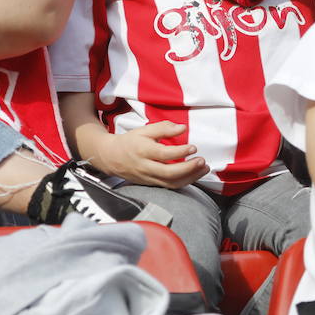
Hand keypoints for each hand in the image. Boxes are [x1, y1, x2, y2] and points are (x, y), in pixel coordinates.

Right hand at [88, 121, 208, 187]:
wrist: (111, 158)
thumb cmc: (130, 142)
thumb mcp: (144, 130)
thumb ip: (163, 128)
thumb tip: (182, 128)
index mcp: (143, 150)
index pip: (163, 154)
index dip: (180, 152)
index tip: (193, 147)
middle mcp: (145, 166)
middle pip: (168, 173)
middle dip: (188, 168)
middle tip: (202, 161)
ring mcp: (148, 178)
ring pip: (171, 183)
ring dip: (190, 177)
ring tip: (204, 168)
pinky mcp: (151, 184)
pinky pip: (169, 186)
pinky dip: (184, 182)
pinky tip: (194, 175)